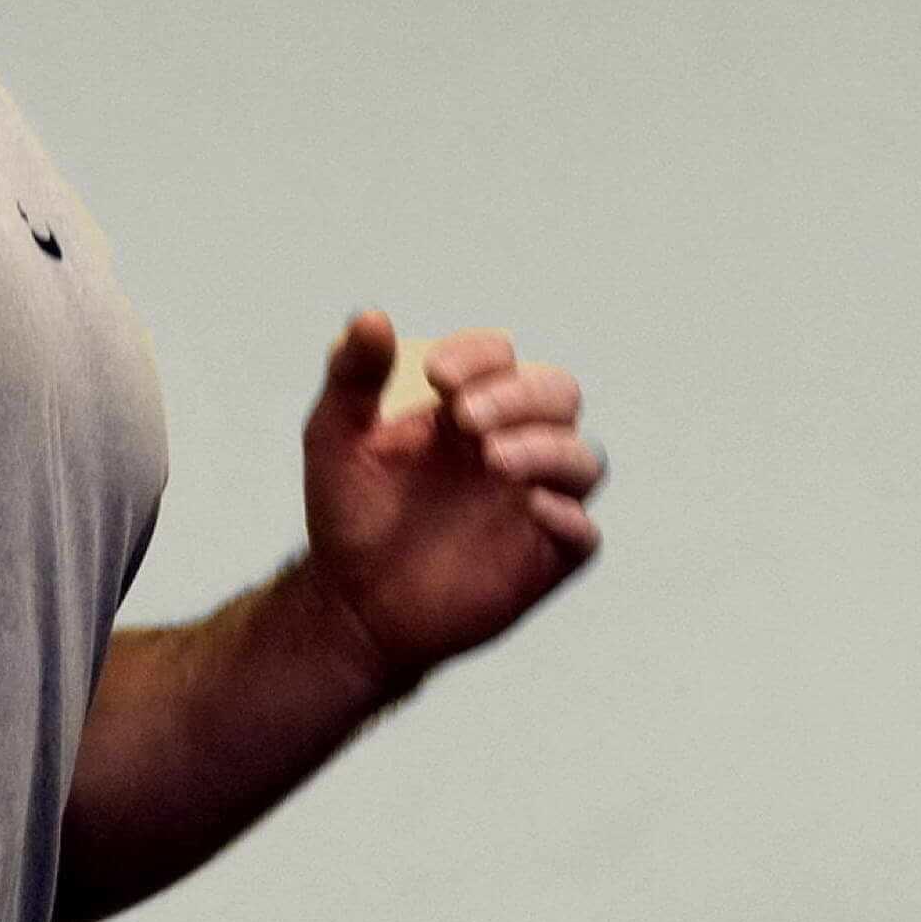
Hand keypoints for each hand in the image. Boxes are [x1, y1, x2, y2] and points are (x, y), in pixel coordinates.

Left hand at [298, 310, 604, 694]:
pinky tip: (530, 508)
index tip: (435, 376)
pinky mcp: (545, 559)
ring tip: (493, 458)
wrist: (352, 604)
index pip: (502, 357)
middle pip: (559, 394)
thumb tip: (371, 317)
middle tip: (464, 417)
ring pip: (584, 459)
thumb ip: (353, 378)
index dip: (479, 355)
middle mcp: (515, 443)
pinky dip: (568, 516)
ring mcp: (536, 501)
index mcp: (470, 406)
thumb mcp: (336, 439)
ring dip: (548, 448)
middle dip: (520, 395)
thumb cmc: (349, 513)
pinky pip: (584, 533)